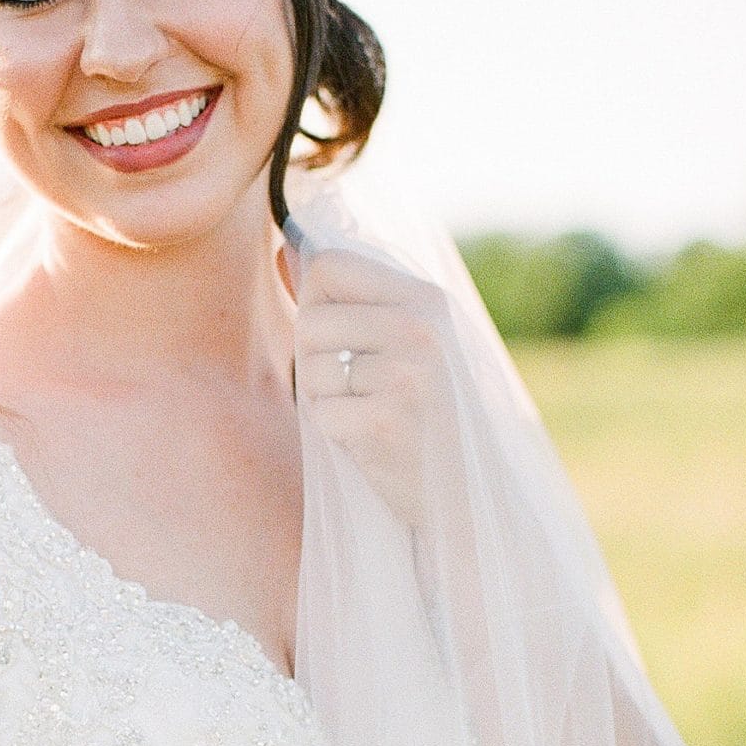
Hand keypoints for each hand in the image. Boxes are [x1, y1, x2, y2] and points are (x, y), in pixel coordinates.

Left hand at [289, 244, 452, 529]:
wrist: (462, 494)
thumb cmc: (420, 414)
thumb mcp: (395, 344)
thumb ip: (340, 298)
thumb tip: (282, 251)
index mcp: (427, 298)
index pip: (328, 264)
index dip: (315, 302)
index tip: (340, 337)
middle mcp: (422, 328)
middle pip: (311, 319)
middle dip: (315, 359)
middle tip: (355, 389)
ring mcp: (409, 374)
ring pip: (312, 370)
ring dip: (326, 400)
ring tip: (370, 414)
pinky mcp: (388, 420)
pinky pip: (321, 413)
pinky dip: (336, 434)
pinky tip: (373, 441)